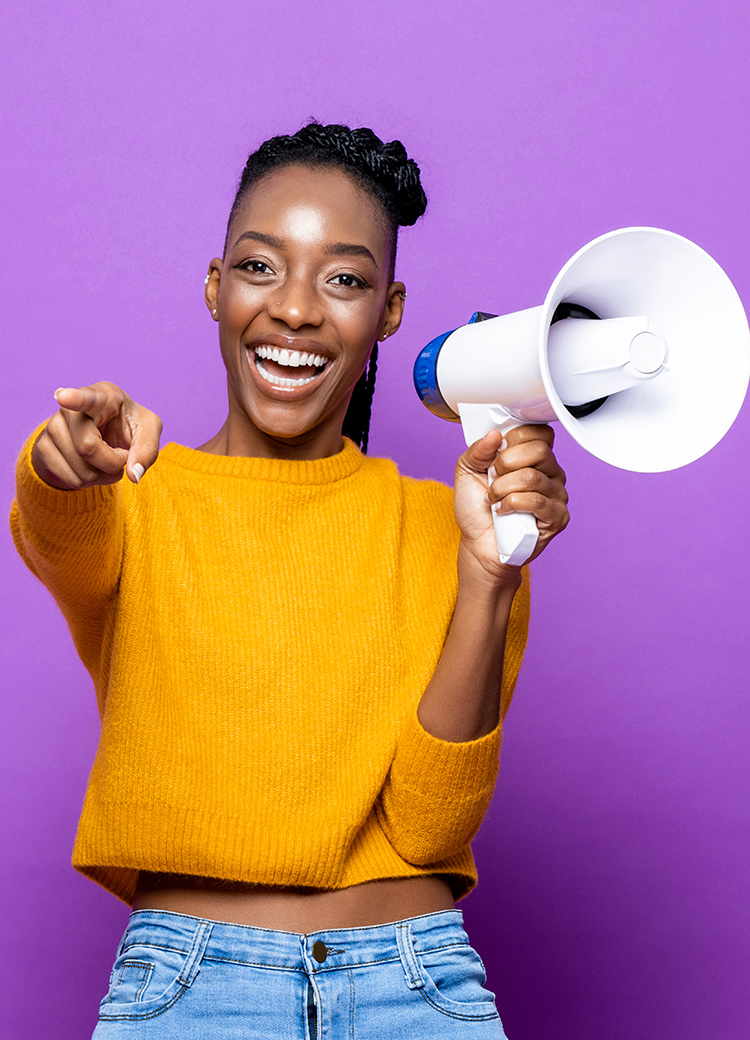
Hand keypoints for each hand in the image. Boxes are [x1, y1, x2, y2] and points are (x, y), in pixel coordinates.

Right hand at [32, 381, 162, 489]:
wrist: (104, 435)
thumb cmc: (128, 426)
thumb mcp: (148, 431)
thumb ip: (147, 450)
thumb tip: (134, 475)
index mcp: (102, 396)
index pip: (87, 398)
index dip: (74, 398)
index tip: (63, 396)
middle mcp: (71, 408)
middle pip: (88, 447)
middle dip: (112, 462)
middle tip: (121, 455)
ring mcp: (53, 427)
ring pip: (81, 470)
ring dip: (103, 475)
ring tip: (105, 459)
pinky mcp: (43, 447)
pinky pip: (71, 480)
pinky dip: (89, 482)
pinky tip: (91, 466)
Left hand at [454, 425, 568, 576]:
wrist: (478, 544)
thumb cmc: (477, 509)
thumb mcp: (467, 471)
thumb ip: (478, 450)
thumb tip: (494, 434)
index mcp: (534, 457)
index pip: (540, 432)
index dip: (516, 437)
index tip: (498, 450)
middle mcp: (550, 472)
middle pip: (539, 450)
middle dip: (506, 462)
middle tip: (493, 476)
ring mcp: (556, 494)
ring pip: (532, 477)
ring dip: (502, 487)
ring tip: (493, 497)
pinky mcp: (557, 517)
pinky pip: (536, 502)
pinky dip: (511, 504)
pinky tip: (502, 511)